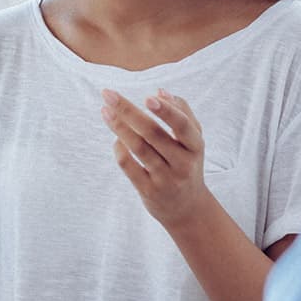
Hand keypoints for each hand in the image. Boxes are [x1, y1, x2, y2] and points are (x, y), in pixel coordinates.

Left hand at [103, 88, 213, 228]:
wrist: (187, 208)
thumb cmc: (186, 163)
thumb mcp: (193, 141)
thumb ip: (182, 113)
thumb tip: (160, 91)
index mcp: (195, 146)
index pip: (182, 126)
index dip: (166, 111)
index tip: (147, 97)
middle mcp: (183, 163)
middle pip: (153, 133)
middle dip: (128, 111)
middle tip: (108, 95)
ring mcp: (166, 179)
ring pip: (138, 148)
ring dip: (118, 127)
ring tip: (105, 111)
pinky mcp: (149, 191)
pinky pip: (129, 166)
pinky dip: (119, 149)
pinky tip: (116, 139)